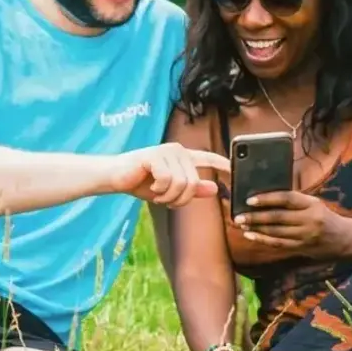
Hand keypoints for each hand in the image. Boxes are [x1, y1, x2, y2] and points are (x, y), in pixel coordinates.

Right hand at [106, 143, 230, 207]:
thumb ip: (191, 189)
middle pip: (193, 182)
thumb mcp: (170, 190)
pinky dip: (159, 190)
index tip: (234, 170)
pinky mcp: (155, 155)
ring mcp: (166, 151)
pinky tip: (151, 187)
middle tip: (164, 200)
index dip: (223, 163)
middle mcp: (177, 150)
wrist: (117, 177)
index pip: (208, 158)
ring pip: (181, 183)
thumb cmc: (142, 182)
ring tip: (157, 194)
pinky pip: (168, 180)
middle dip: (179, 198)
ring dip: (168, 196)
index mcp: (183, 157)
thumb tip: (215, 189)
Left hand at [233, 190, 349, 256]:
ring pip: (276, 232)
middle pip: (278, 217)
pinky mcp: (302, 248)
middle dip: (255, 217)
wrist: (344, 239)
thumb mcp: (314, 204)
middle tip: (238, 216)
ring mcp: (306, 235)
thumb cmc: (324, 217)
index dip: (267, 198)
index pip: (286, 199)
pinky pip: (279, 244)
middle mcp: (310, 219)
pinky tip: (251, 235)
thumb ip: (294, 202)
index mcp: (312, 204)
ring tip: (241, 224)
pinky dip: (263, 239)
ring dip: (256, 228)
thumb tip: (264, 197)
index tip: (250, 200)